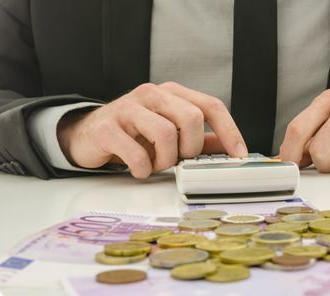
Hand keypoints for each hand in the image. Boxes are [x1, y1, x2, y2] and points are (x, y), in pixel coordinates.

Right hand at [58, 82, 247, 178]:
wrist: (90, 134)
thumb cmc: (135, 133)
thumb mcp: (171, 132)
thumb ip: (199, 139)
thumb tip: (229, 150)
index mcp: (172, 94)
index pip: (210, 105)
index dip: (229, 131)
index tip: (239, 154)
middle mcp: (152, 94)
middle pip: (192, 118)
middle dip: (190, 148)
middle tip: (178, 159)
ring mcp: (128, 108)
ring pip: (166, 134)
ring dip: (165, 160)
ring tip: (155, 164)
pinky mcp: (107, 127)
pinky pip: (137, 155)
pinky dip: (143, 169)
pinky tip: (139, 169)